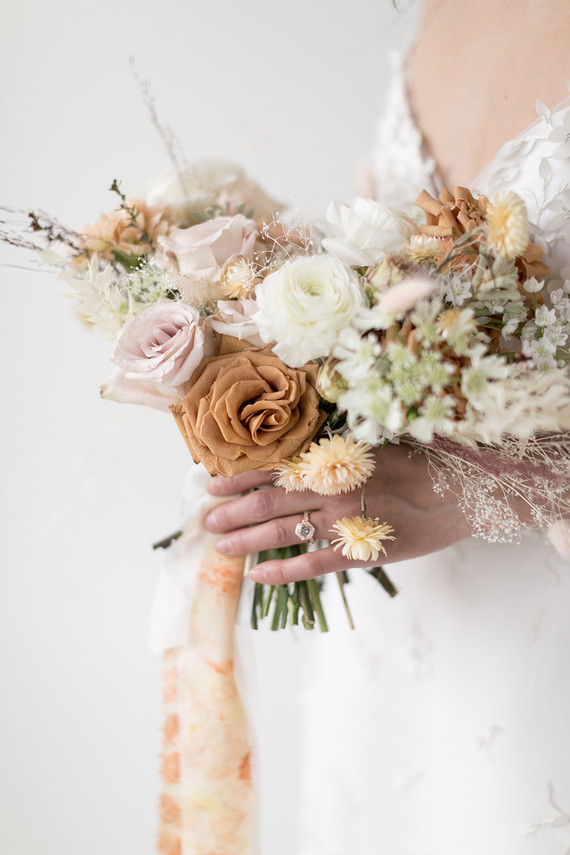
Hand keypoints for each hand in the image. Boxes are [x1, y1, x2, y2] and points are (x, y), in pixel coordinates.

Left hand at [203, 443, 471, 584]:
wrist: (465, 489)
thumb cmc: (422, 460)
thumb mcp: (374, 446)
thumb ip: (336, 455)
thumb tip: (301, 463)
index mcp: (332, 460)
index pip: (272, 471)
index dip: (238, 479)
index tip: (211, 486)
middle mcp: (331, 489)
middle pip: (267, 503)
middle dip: (232, 513)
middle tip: (205, 522)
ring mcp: (344, 522)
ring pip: (281, 533)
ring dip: (246, 541)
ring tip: (220, 548)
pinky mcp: (361, 551)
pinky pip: (312, 565)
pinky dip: (282, 572)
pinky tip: (258, 576)